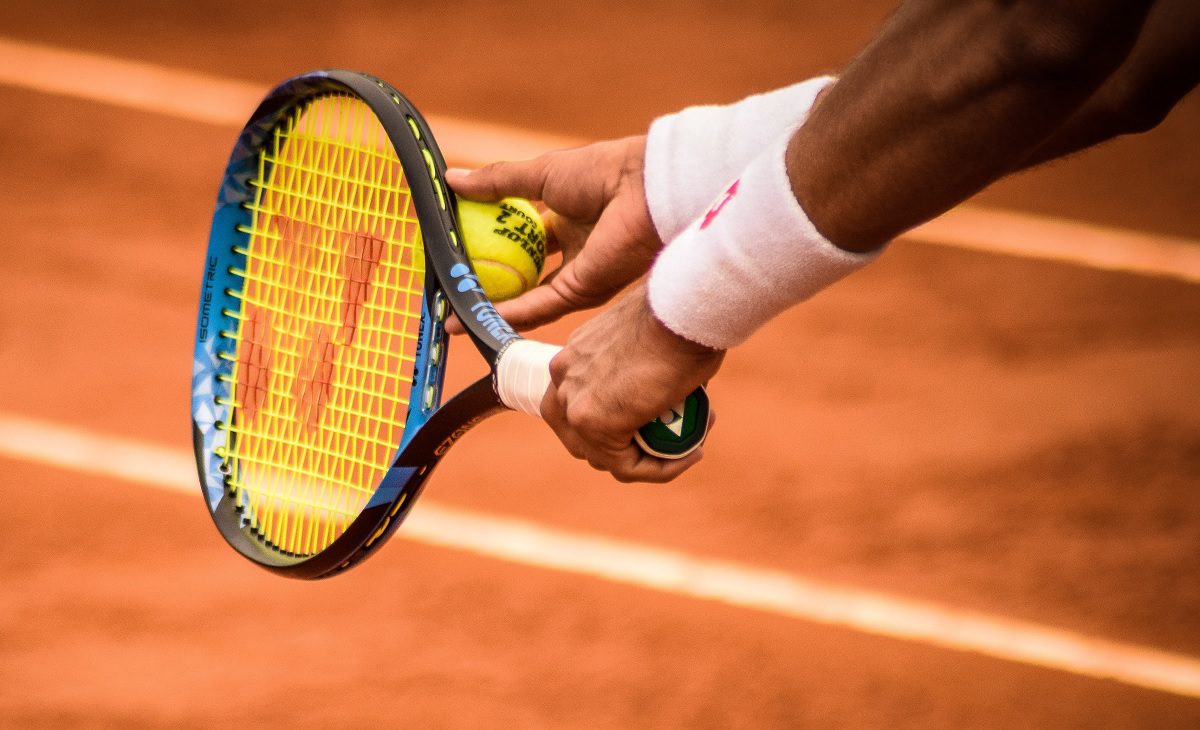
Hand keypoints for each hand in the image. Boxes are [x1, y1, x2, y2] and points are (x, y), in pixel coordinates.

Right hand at [445, 136, 662, 330]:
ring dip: (491, 306)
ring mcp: (577, 274)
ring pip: (526, 298)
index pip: (519, 239)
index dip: (488, 244)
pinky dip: (506, 313)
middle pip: (522, 274)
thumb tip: (451, 180)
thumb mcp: (539, 173)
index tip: (456, 249)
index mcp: (565, 218)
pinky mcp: (581, 293)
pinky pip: (538, 307)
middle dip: (488, 284)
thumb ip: (496, 182)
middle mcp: (572, 250)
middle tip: (451, 288)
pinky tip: (476, 315)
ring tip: (453, 314)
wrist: (642, 190)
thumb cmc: (600, 172)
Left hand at [541, 281, 723, 482]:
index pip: (579, 404)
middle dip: (624, 447)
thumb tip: (664, 391)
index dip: (616, 423)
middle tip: (669, 441)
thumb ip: (642, 367)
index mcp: (573, 355)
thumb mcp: (650, 340)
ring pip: (604, 457)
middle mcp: (563, 377)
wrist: (682, 309)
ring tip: (690, 446)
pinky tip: (691, 454)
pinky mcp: (593, 423)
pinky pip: (626, 466)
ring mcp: (573, 401)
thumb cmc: (679, 315)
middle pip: (580, 436)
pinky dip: (660, 469)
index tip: (659, 420)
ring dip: (648, 460)